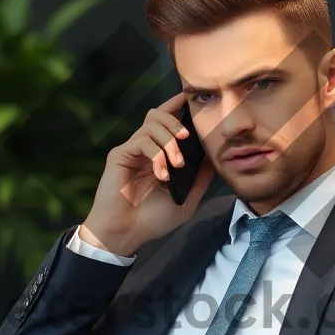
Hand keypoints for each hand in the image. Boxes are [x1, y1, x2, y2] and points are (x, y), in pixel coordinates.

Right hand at [80, 93, 214, 256]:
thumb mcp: (186, 199)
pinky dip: (157, 155)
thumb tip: (215, 157)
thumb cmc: (152, 220)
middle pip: (157, 115)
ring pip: (151, 125)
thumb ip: (200, 178)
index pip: (166, 122)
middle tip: (187, 137)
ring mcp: (131, 151)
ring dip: (169, 141)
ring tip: (178, 164)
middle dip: (176, 121)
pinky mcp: (119, 155)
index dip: (177, 107)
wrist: (126, 234)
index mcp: (157, 155)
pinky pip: (141, 141)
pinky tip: (162, 175)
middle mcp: (143, 148)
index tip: (192, 100)